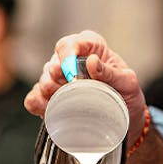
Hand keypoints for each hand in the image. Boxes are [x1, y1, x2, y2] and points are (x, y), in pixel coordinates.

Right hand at [24, 30, 147, 144]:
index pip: (71, 43)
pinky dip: (38, 104)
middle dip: (57, 76)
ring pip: (43, 80)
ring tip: (64, 102)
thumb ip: (111, 72)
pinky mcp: (51, 98)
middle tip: (68, 88)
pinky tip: (49, 110)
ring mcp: (59, 79)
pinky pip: (34, 98)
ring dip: (49, 91)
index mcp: (91, 47)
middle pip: (54, 63)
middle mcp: (71, 60)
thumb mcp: (127, 82)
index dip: (67, 54)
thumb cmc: (128, 94)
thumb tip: (92, 61)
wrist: (127, 119)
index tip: (70, 70)